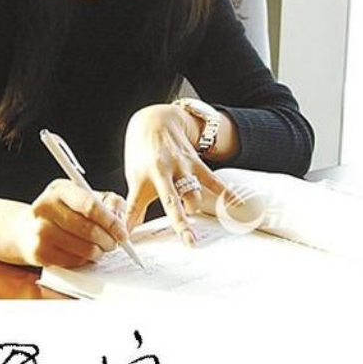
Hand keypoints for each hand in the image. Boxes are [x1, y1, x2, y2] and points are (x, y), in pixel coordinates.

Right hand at [14, 179, 128, 267]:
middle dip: (109, 240)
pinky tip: (82, 253)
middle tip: (114, 243)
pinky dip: (84, 260)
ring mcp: (40, 231)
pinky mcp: (39, 252)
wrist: (29, 228)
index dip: (111, 222)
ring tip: (99, 248)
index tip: (121, 232)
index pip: (90, 206)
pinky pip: (74, 261)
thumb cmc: (62, 212)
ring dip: (99, 252)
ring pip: (84, 249)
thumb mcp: (85, 197)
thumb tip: (120, 222)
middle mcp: (46, 208)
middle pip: (89, 230)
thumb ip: (108, 203)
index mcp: (60, 190)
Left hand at [124, 103, 231, 245]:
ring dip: (193, 207)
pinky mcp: (197, 164)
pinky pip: (213, 181)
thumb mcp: (134, 179)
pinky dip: (225, 193)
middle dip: (182, 223)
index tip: (139, 240)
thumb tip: (126, 232)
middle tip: (189, 241)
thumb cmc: (143, 154)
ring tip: (190, 210)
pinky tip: (237, 204)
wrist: (154, 122)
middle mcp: (165, 173)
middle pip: (176, 203)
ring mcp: (183, 167)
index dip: (139, 223)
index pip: (142, 206)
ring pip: (194, 194)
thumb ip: (133, 208)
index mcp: (146, 178)